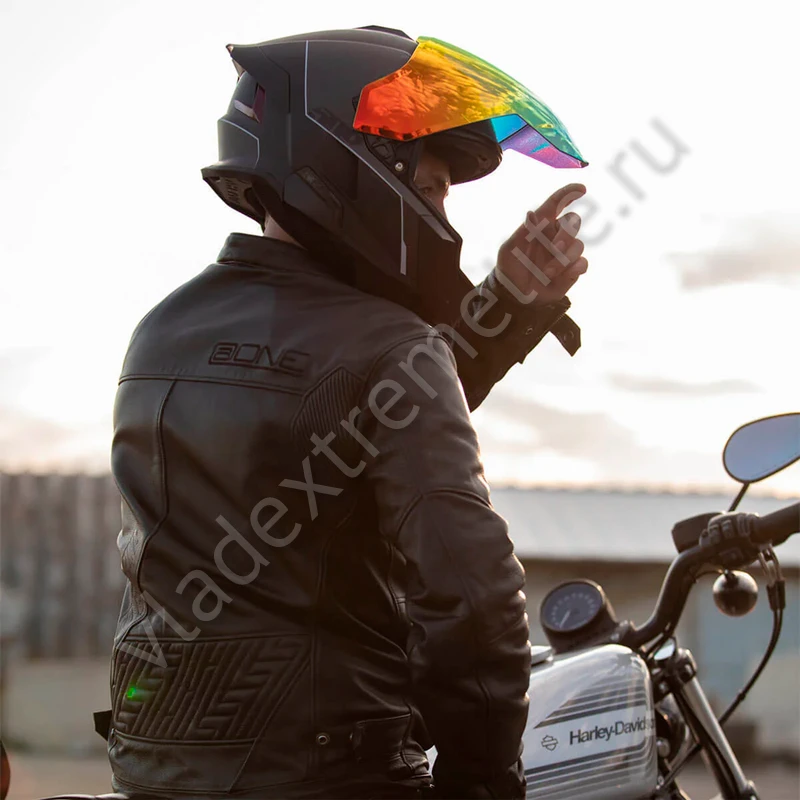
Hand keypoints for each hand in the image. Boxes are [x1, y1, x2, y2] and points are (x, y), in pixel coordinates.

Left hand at [494, 183, 587, 304]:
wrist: (515, 296)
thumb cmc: (510, 269)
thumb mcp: (509, 251)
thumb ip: (522, 232)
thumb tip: (531, 213)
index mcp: (540, 226)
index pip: (557, 203)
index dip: (569, 193)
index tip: (581, 189)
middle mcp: (556, 236)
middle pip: (574, 221)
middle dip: (566, 235)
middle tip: (554, 249)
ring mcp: (565, 253)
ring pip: (579, 245)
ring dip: (564, 259)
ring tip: (547, 273)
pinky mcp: (572, 270)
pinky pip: (583, 263)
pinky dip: (574, 268)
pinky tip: (562, 275)